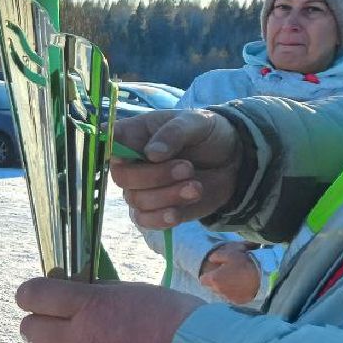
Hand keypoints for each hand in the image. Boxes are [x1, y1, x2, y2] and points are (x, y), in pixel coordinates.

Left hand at [15, 277, 202, 342]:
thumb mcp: (140, 293)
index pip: (37, 295)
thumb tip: (84, 295)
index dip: (29, 294)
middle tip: (50, 327)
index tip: (34, 297)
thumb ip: (105, 296)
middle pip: (31, 329)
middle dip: (36, 325)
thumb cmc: (182, 322)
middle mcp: (82, 338)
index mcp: (92, 305)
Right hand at [112, 109, 241, 228]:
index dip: (109, 147)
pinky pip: (145, 220)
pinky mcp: (156, 209)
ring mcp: (142, 188)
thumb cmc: (208, 134)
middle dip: (154, 176)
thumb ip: (174, 133)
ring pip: (137, 200)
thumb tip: (151, 154)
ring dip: (167, 196)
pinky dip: (160, 219)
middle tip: (187, 168)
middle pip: (122, 176)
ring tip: (196, 187)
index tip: (126, 152)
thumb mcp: (197, 122)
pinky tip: (176, 214)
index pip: (109, 140)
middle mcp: (131, 162)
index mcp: (135, 134)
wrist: (232, 161)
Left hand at [199, 242, 261, 303]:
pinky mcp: (238, 302)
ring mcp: (228, 298)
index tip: (214, 272)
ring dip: (225, 288)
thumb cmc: (245, 265)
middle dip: (216, 282)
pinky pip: (231, 298)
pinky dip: (234, 294)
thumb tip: (211, 259)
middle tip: (226, 275)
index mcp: (214, 279)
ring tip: (235, 281)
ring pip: (221, 293)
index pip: (203, 280)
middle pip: (212, 287)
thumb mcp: (230, 254)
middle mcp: (218, 291)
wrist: (263, 278)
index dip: (207, 275)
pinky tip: (241, 287)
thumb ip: (217, 256)